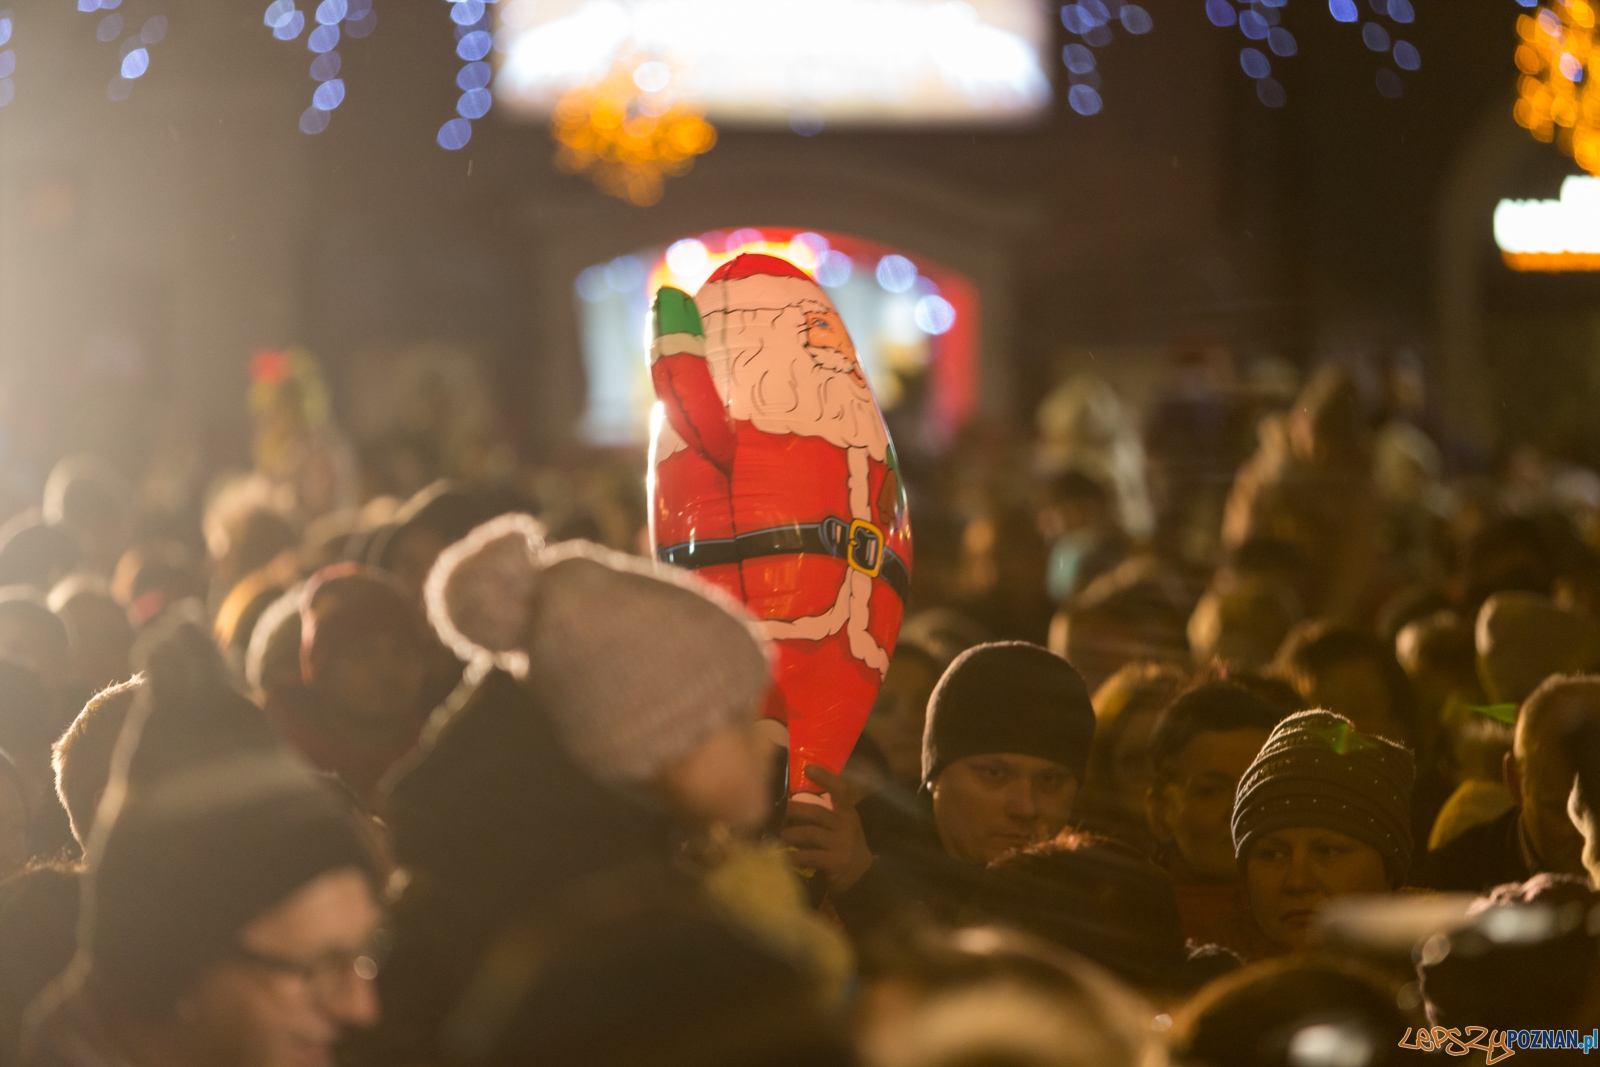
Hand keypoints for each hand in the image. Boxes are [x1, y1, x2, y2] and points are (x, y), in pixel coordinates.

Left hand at [780, 764, 873, 892]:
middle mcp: (846, 824)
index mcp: (847, 812)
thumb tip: (790, 802)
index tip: (809, 769)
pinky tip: (782, 857)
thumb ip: (824, 813)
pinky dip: (794, 857)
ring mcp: (842, 843)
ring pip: (810, 834)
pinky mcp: (835, 861)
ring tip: (777, 836)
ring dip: (790, 834)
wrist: (861, 874)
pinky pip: (809, 856)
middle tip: (777, 811)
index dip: (826, 778)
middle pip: (817, 812)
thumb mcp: (841, 825)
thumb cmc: (843, 844)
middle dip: (794, 810)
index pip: (841, 790)